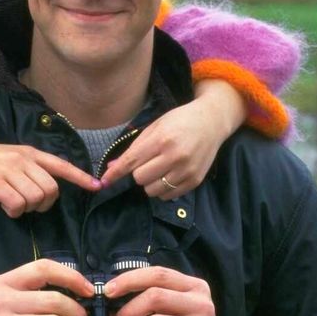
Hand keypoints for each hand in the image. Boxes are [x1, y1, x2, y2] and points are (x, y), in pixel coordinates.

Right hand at [0, 144, 100, 216]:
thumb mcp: (9, 157)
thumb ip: (29, 167)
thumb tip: (47, 186)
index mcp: (29, 152)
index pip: (61, 164)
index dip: (80, 177)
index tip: (97, 186)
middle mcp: (23, 159)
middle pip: (52, 189)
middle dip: (45, 203)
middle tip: (31, 205)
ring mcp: (9, 170)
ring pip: (37, 198)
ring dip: (29, 208)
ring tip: (14, 204)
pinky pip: (18, 204)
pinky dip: (15, 212)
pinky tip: (6, 208)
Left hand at [99, 83, 244, 198]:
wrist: (212, 122)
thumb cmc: (180, 120)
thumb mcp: (155, 127)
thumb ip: (134, 147)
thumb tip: (113, 166)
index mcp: (162, 139)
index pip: (131, 161)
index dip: (115, 173)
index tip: (104, 181)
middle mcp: (175, 156)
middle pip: (140, 178)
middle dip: (137, 173)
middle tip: (146, 163)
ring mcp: (187, 170)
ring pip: (153, 190)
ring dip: (149, 183)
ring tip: (158, 169)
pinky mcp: (195, 181)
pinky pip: (168, 195)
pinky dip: (163, 188)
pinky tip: (169, 174)